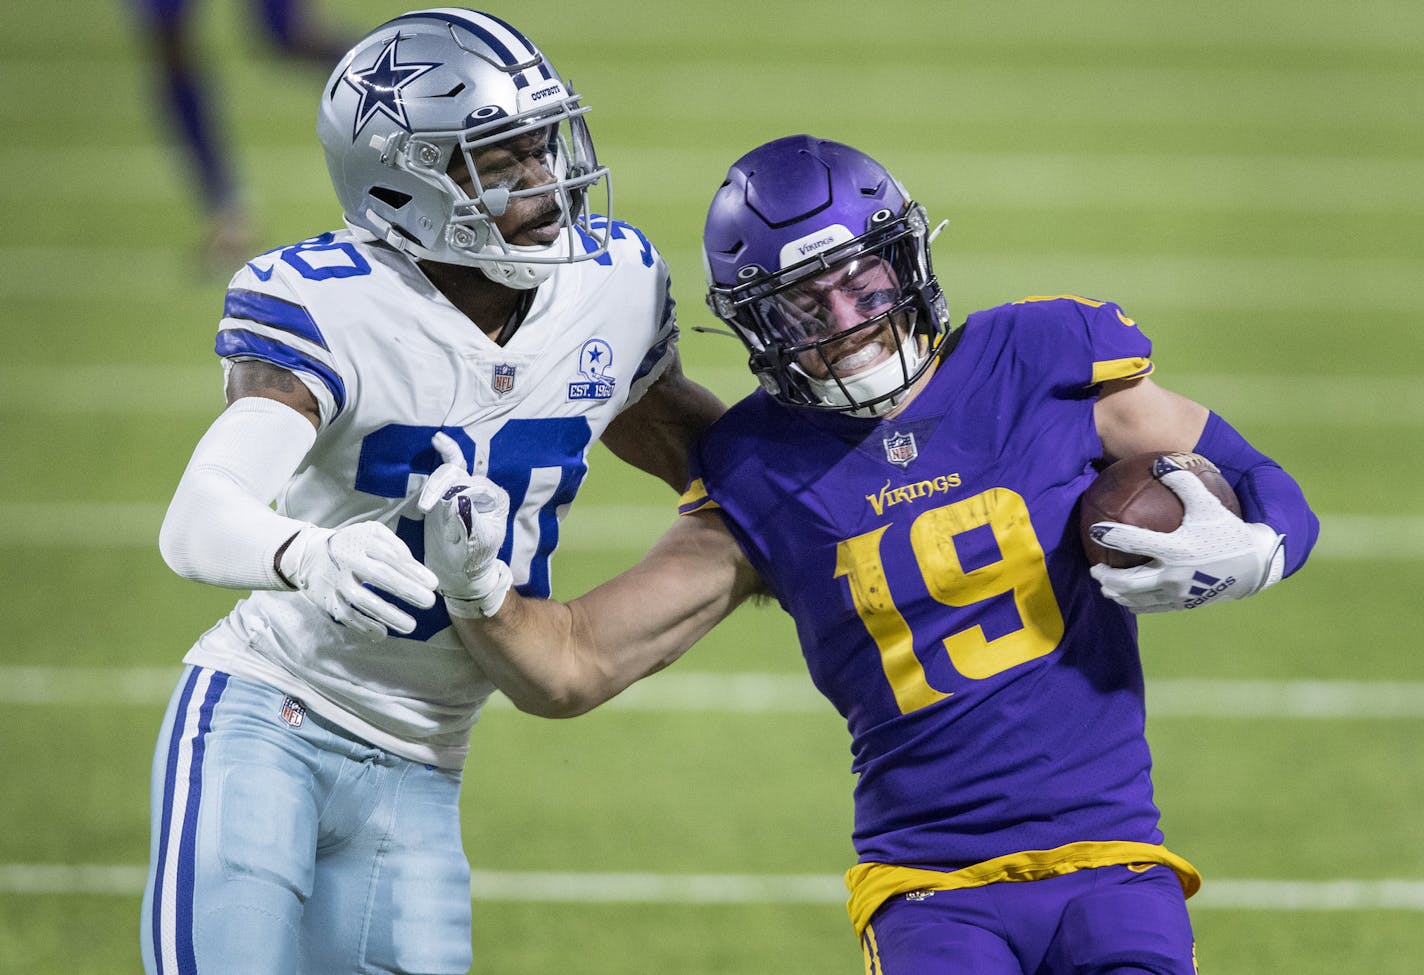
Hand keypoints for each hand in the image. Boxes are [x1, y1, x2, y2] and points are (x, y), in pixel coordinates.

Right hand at [279, 522, 437, 637]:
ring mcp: (337, 581)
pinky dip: (364, 626)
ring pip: (362, 600)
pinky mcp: (328, 599)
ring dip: (388, 614)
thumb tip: (420, 573)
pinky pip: (347, 615)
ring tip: (411, 625)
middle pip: (378, 575)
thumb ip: (397, 548)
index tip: (433, 584)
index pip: (390, 555)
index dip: (412, 570)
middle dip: (405, 589)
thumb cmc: (354, 545)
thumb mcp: (374, 534)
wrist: (309, 555)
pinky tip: (383, 633)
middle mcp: (347, 559)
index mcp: (362, 540)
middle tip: (428, 602)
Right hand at [417, 432, 513, 617]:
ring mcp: (468, 488)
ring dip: (435, 483)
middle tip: (426, 507)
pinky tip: (438, 440)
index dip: (451, 494)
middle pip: (459, 476)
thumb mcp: (474, 544)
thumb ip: (467, 519)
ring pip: (451, 471)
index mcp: (495, 500)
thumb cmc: (473, 559)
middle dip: (439, 487)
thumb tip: (455, 497)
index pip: (471, 486)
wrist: (461, 572)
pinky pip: (450, 467)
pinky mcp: (452, 491)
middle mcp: (484, 489)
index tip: (434, 509)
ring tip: (426, 505)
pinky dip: (446, 453)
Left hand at [1089, 460, 1284, 612]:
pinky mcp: (1185, 605)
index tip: (1094, 529)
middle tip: (1094, 569)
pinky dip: (1136, 604)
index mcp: (1177, 549)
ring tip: (1106, 588)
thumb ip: (1184, 483)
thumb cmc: (1230, 531)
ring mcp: (1178, 593)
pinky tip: (1129, 600)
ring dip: (1118, 594)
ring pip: (1137, 599)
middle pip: (1129, 581)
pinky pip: (1153, 607)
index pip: (1135, 543)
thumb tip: (1161, 462)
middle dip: (1106, 577)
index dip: (1111, 536)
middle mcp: (1174, 575)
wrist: (1256, 566)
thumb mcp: (1208, 505)